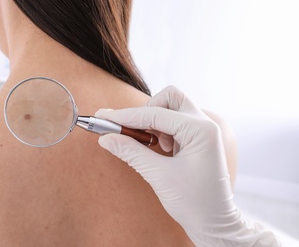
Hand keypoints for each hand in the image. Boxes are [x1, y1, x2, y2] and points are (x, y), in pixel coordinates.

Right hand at [96, 86, 282, 245]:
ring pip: (173, 107)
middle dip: (147, 109)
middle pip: (171, 98)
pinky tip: (161, 147)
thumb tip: (106, 138)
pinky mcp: (199, 138)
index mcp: (201, 130)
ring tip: (151, 143)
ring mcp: (203, 130)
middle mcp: (205, 124)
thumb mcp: (159, 176)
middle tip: (133, 130)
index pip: (156, 114)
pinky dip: (162, 129)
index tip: (105, 118)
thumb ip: (131, 152)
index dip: (127, 116)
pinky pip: (176, 121)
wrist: (214, 222)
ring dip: (155, 120)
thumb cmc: (194, 203)